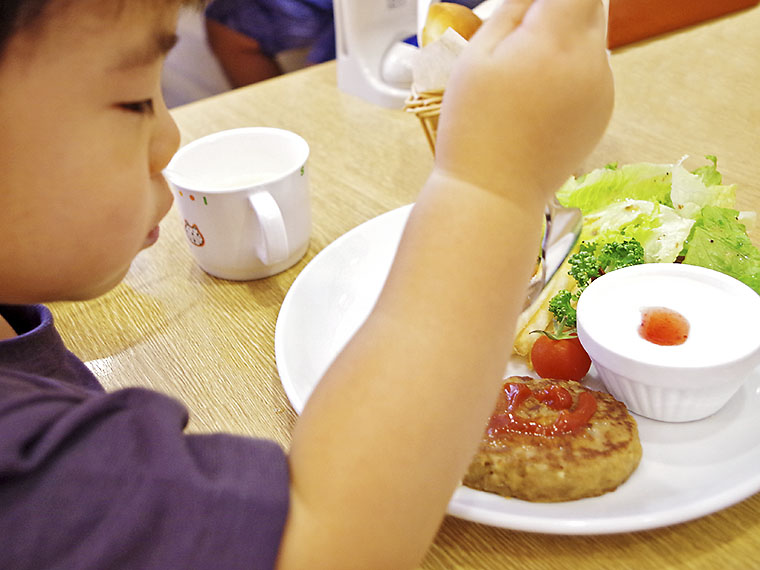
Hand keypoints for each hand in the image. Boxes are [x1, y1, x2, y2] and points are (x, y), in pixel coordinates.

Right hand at [434, 0, 612, 201]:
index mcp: (556, 41)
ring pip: (591, 38)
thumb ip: (514, 10)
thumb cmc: (474, 128)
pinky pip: (592, 71)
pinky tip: (537, 101)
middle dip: (559, 8)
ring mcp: (603, 88)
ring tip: (522, 76)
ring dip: (563, 39)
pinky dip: (569, 71)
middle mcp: (591, 61)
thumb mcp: (477, 56)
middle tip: (520, 37)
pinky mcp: (603, 111)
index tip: (532, 6)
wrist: (494, 194)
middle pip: (590, 4)